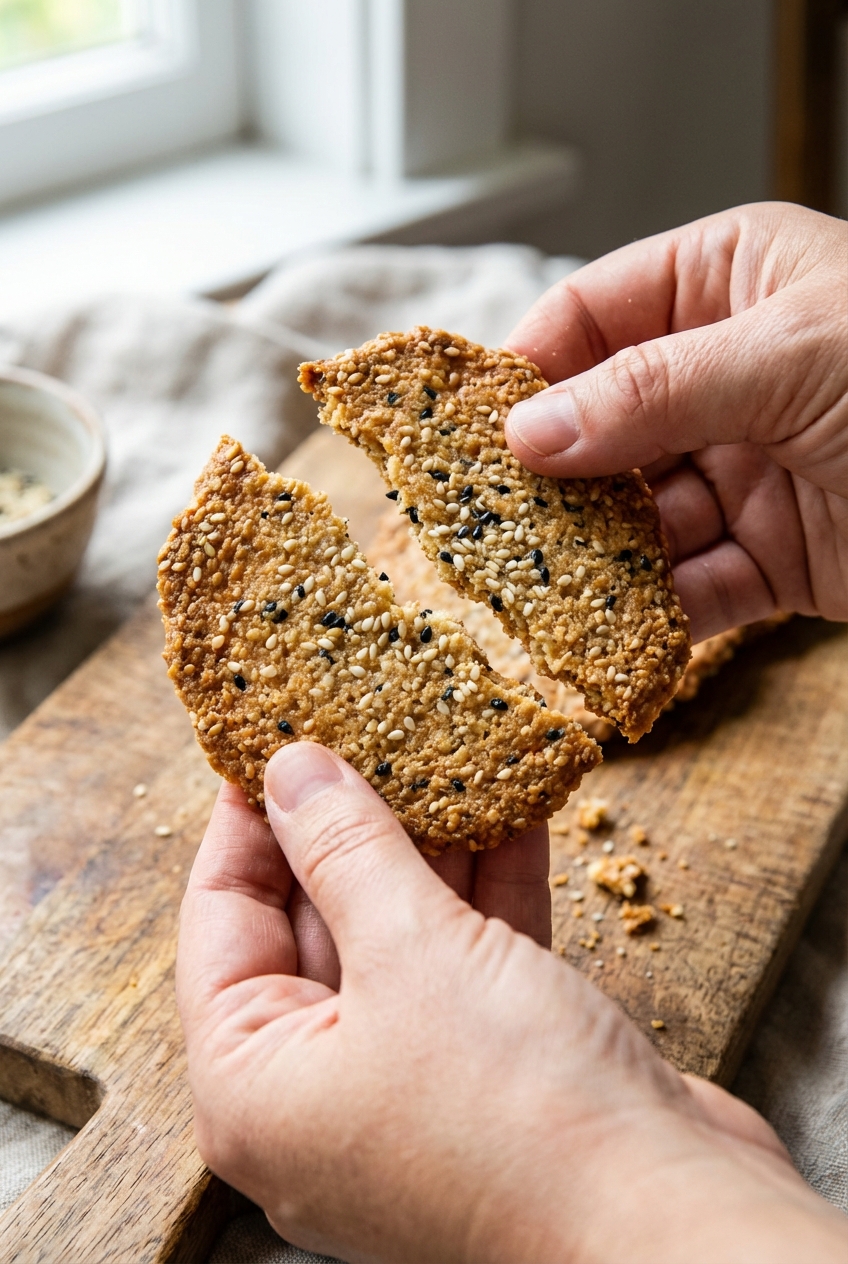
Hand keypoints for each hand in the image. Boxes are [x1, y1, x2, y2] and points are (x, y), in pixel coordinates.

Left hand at [177, 743, 847, 1262]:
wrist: (673, 1220)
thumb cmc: (515, 1112)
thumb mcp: (411, 950)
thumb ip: (345, 849)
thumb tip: (292, 770)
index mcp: (254, 1085)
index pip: (221, 920)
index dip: (249, 822)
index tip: (276, 741)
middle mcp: (319, 1092)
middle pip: (313, 923)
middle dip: (351, 824)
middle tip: (369, 733)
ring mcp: (407, 1084)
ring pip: (399, 937)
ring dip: (430, 848)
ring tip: (443, 754)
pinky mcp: (488, 1074)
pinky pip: (466, 962)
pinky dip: (488, 892)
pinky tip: (510, 813)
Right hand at [504, 202, 847, 642]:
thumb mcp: (792, 353)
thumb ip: (654, 390)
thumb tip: (531, 430)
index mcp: (729, 284)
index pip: (593, 314)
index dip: (527, 367)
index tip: (467, 424)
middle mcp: (728, 376)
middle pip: (602, 426)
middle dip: (549, 477)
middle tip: (481, 521)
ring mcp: (746, 471)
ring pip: (636, 517)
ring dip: (591, 556)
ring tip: (534, 588)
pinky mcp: (773, 559)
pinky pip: (689, 588)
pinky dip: (650, 615)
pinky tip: (609, 635)